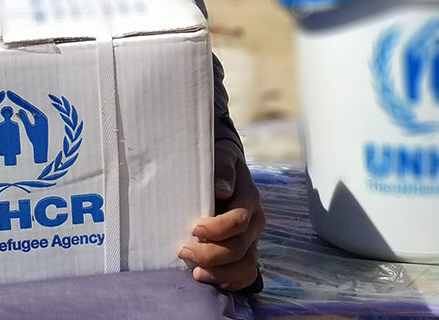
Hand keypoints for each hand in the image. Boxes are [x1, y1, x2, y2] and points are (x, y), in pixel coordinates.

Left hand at [178, 139, 264, 290]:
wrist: (226, 170)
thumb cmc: (218, 164)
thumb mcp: (220, 157)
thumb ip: (222, 169)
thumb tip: (222, 189)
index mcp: (249, 199)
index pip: (240, 220)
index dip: (218, 229)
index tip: (194, 229)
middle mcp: (255, 223)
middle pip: (240, 247)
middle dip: (211, 254)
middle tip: (183, 252)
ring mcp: (253, 240)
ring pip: (246, 266)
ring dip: (221, 274)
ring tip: (196, 273)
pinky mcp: (246, 253)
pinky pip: (246, 275)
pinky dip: (231, 282)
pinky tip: (211, 280)